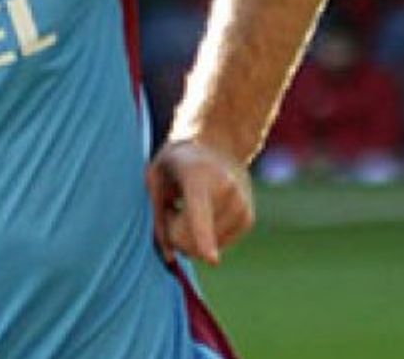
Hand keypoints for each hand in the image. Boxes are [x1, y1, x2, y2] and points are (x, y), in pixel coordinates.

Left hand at [145, 139, 254, 265]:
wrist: (216, 143)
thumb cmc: (176, 162)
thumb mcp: (155, 178)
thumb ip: (157, 216)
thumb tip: (170, 258)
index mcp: (198, 177)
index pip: (199, 212)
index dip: (204, 236)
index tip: (211, 259)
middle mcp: (227, 191)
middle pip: (195, 240)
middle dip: (176, 235)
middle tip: (172, 209)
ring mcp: (242, 206)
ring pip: (207, 247)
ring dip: (192, 234)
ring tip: (190, 205)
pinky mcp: (248, 220)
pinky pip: (219, 245)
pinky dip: (207, 236)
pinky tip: (205, 212)